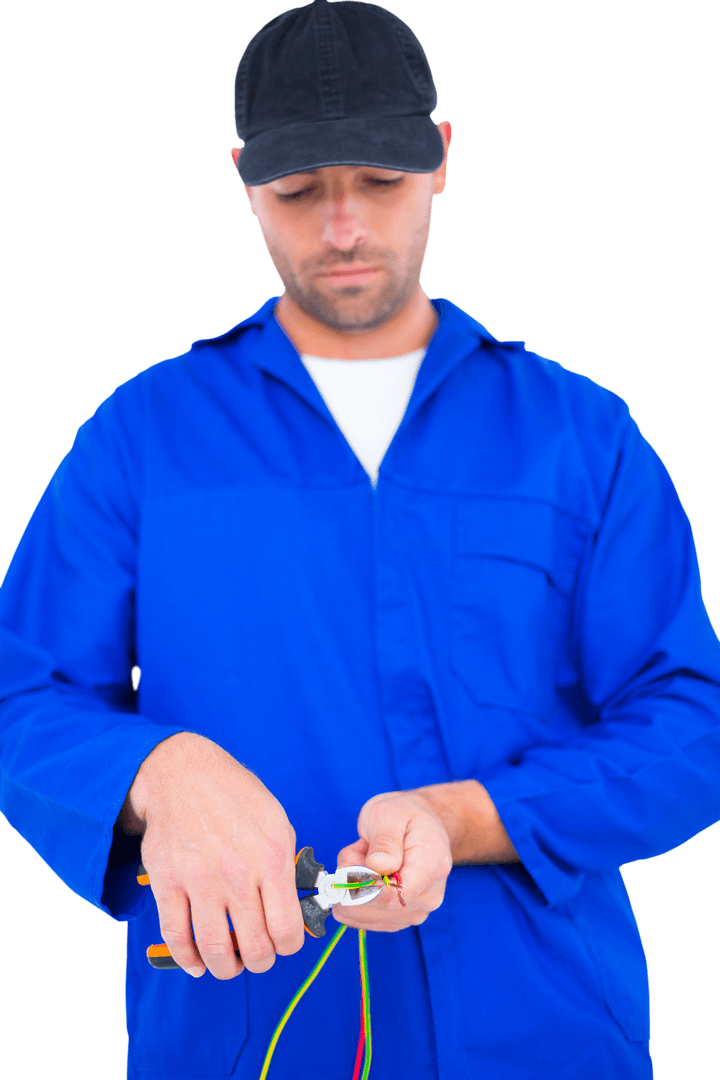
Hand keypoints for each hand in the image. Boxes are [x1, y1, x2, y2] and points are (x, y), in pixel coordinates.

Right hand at [118, 732, 304, 979]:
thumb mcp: (277, 821)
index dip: (288, 947)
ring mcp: (199, 880)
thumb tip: (294, 905)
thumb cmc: (234, 796)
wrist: (183, 774)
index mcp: (271, 857)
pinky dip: (187, 959)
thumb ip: (286, 865)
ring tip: (230, 964)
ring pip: (216, 950)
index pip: (288, 928)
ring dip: (226, 968)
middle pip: (254, 947)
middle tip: (258, 956)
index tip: (284, 944)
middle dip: (260, 961)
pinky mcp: (167, 883)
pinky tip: (197, 963)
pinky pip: (176, 937)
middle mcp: (237, 873)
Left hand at [332, 790, 452, 932]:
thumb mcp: (390, 813)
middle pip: (378, 908)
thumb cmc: (405, 814)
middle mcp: (429, 896)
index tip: (352, 861)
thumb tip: (377, 866)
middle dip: (354, 880)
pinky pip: (362, 918)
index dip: (366, 885)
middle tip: (358, 850)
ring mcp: (416, 911)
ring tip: (363, 858)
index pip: (396, 896)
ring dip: (352, 887)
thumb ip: (385, 841)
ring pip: (364, 915)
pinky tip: (364, 873)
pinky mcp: (400, 919)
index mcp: (432, 866)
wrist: (420, 823)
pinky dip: (354, 895)